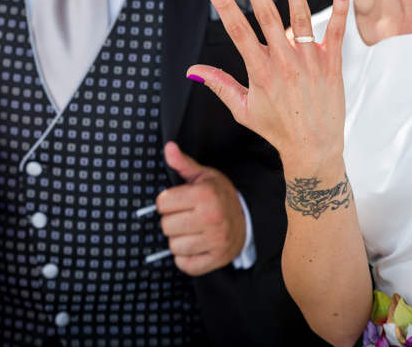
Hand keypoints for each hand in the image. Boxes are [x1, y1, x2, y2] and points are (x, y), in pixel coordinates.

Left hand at [156, 141, 246, 275]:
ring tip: (191, 231)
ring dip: (178, 240)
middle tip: (186, 217)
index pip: (162, 203)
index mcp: (206, 194)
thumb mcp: (205, 176)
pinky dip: (185, 258)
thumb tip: (168, 147)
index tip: (178, 201)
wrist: (248, 217)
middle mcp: (211, 217)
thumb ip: (183, 164)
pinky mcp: (217, 259)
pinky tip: (195, 245)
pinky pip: (185, 265)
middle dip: (171, 221)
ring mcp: (216, 240)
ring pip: (174, 246)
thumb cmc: (220, 195)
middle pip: (166, 226)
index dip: (166, 202)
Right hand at [187, 0, 349, 172]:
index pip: (238, 32)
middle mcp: (284, 64)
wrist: (313, 150)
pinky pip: (337, 34)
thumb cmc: (276, 129)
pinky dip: (340, 12)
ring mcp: (310, 63)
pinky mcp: (332, 66)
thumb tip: (192, 70)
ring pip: (301, 20)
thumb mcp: (243, 109)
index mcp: (260, 72)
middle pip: (267, 18)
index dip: (225, 7)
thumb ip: (219, 84)